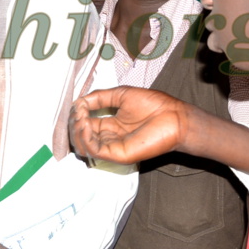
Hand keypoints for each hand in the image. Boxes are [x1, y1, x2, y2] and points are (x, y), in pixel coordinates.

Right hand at [69, 86, 192, 164]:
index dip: (77, 115)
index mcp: (110, 125)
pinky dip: (85, 138)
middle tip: (78, 112)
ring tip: (81, 118)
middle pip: (80, 137)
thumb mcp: (120, 94)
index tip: (78, 104)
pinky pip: (94, 151)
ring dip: (77, 131)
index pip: (84, 125)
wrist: (174, 115)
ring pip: (84, 146)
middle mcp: (109, 137)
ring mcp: (113, 147)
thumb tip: (78, 102)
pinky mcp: (118, 154)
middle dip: (74, 123)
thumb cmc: (153, 104)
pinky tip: (86, 124)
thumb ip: (99, 97)